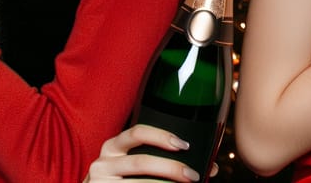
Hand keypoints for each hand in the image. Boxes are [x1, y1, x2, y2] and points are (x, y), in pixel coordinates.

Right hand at [83, 124, 215, 181]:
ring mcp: (100, 182)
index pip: (138, 133)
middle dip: (171, 168)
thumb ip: (160, 160)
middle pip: (142, 162)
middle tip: (193, 175)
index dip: (162, 137)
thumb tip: (210, 166)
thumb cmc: (117, 181)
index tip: (185, 146)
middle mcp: (103, 162)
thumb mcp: (128, 165)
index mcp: (112, 146)